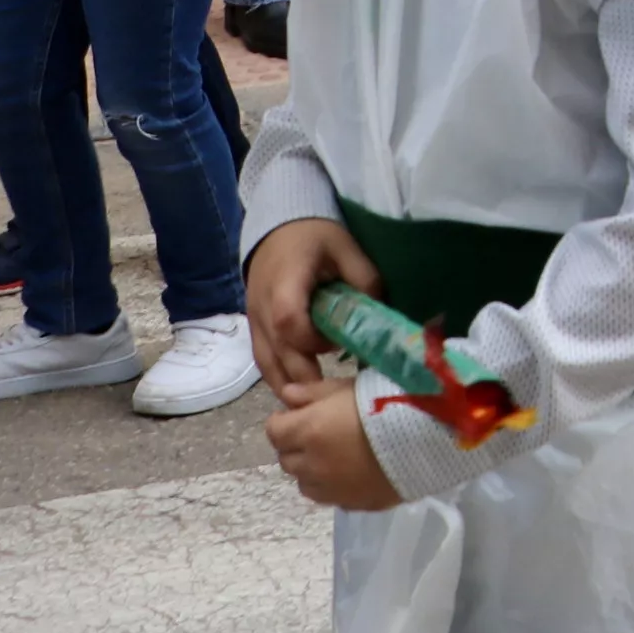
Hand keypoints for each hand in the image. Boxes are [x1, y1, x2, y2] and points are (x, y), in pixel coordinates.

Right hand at [247, 213, 380, 404]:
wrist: (280, 226)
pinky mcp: (255, 326)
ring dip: (289, 383)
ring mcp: (255, 318)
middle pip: (277, 351)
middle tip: (332, 398)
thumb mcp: (347, 248)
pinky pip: (263, 358)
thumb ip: (364, 281)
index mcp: (285, 283)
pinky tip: (298, 391)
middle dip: (304, 376)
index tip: (337, 345)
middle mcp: (263, 305)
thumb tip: (379, 319)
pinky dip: (279, 376)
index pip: (289, 322)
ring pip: (266, 361)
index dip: (312, 341)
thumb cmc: (316, 236)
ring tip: (315, 406)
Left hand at [264, 381, 402, 511]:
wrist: (430, 439)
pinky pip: (332, 497)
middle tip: (321, 434)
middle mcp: (311, 464)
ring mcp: (331, 489)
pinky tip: (356, 473)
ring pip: (305, 482)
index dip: (285, 421)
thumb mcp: (350, 386)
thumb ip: (313, 392)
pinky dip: (334, 486)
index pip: (274, 430)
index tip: (302, 414)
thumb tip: (286, 394)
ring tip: (337, 457)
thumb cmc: (389, 402)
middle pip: (287, 459)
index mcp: (307, 431)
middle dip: (297, 446)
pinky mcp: (353, 504)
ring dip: (313, 470)